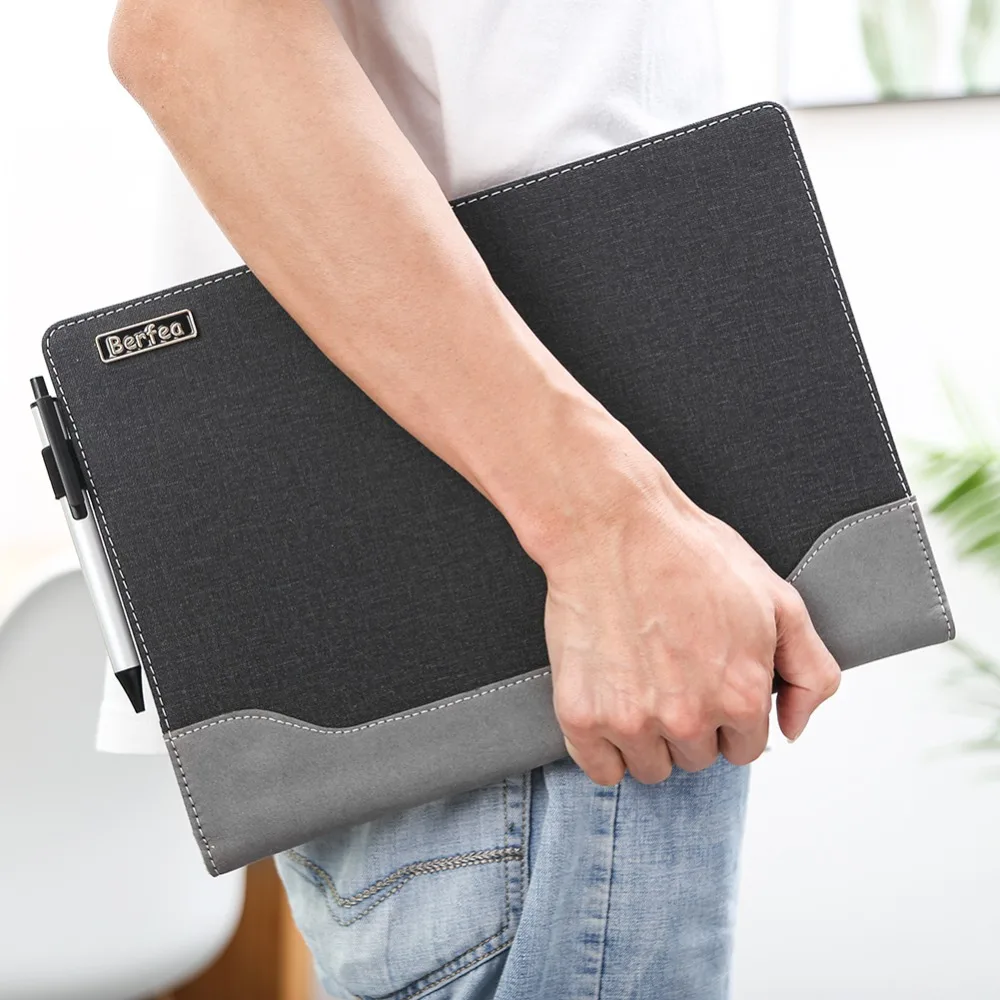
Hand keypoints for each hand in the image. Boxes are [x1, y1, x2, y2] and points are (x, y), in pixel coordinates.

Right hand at [538, 460, 840, 785]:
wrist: (610, 526)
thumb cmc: (687, 551)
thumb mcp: (777, 599)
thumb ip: (809, 671)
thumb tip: (794, 729)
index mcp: (741, 696)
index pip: (744, 748)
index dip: (727, 713)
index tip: (705, 679)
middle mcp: (688, 718)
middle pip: (696, 759)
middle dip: (689, 724)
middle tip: (669, 670)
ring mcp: (631, 720)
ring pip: (650, 768)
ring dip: (647, 738)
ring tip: (637, 682)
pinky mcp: (581, 716)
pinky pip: (600, 769)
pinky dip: (603, 748)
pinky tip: (607, 705)